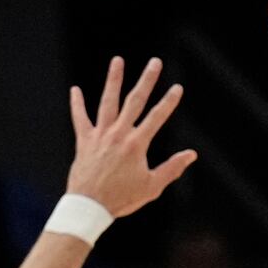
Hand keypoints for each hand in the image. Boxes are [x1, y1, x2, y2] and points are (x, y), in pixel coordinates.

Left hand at [66, 57, 196, 217]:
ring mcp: (100, 135)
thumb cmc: (122, 198)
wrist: (89, 206)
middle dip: (147, 80)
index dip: (169, 101)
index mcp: (137, 145)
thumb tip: (191, 155)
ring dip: (113, 80)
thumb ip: (172, 168)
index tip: (177, 87)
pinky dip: (77, 104)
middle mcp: (118, 134)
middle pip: (135, 101)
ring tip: (118, 61)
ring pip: (107, 101)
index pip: (157, 117)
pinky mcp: (84, 141)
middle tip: (155, 62)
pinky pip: (80, 118)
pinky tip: (76, 90)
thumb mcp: (152, 187)